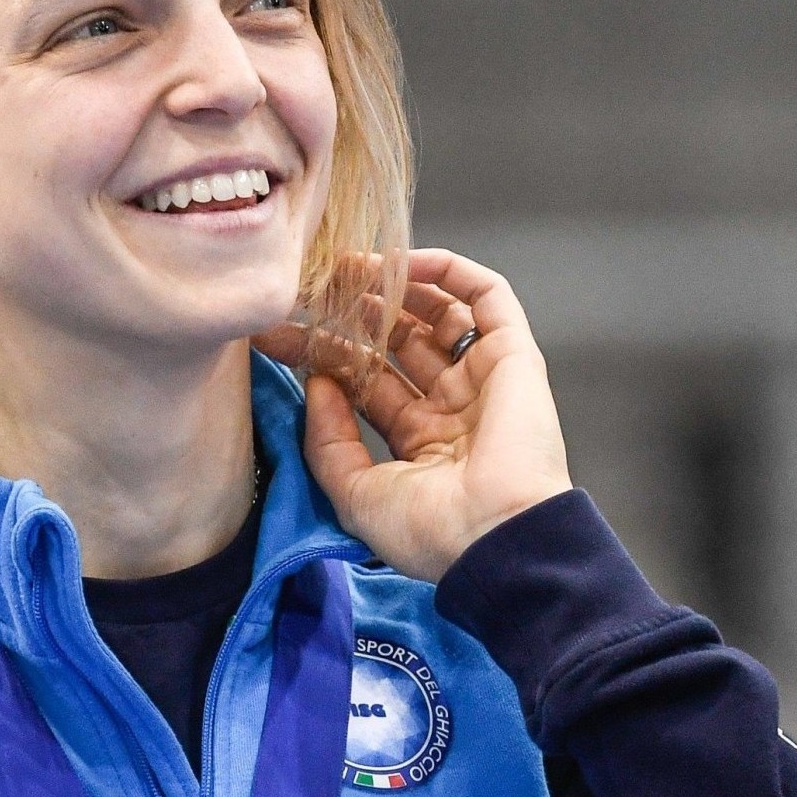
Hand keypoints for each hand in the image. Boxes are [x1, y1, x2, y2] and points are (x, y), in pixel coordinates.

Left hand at [254, 248, 571, 581]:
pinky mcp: (515, 355)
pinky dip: (449, 272)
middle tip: (313, 286)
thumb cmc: (430, 531)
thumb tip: (317, 383)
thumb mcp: (356, 493)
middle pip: (398, 342)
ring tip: (350, 268)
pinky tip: (403, 261)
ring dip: (397, 287)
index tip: (281, 333)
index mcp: (421, 442)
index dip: (326, 354)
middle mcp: (453, 406)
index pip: (366, 383)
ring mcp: (484, 378)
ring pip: (439, 313)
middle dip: (355, 312)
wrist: (496, 536)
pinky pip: (487, 297)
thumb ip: (328, 440)